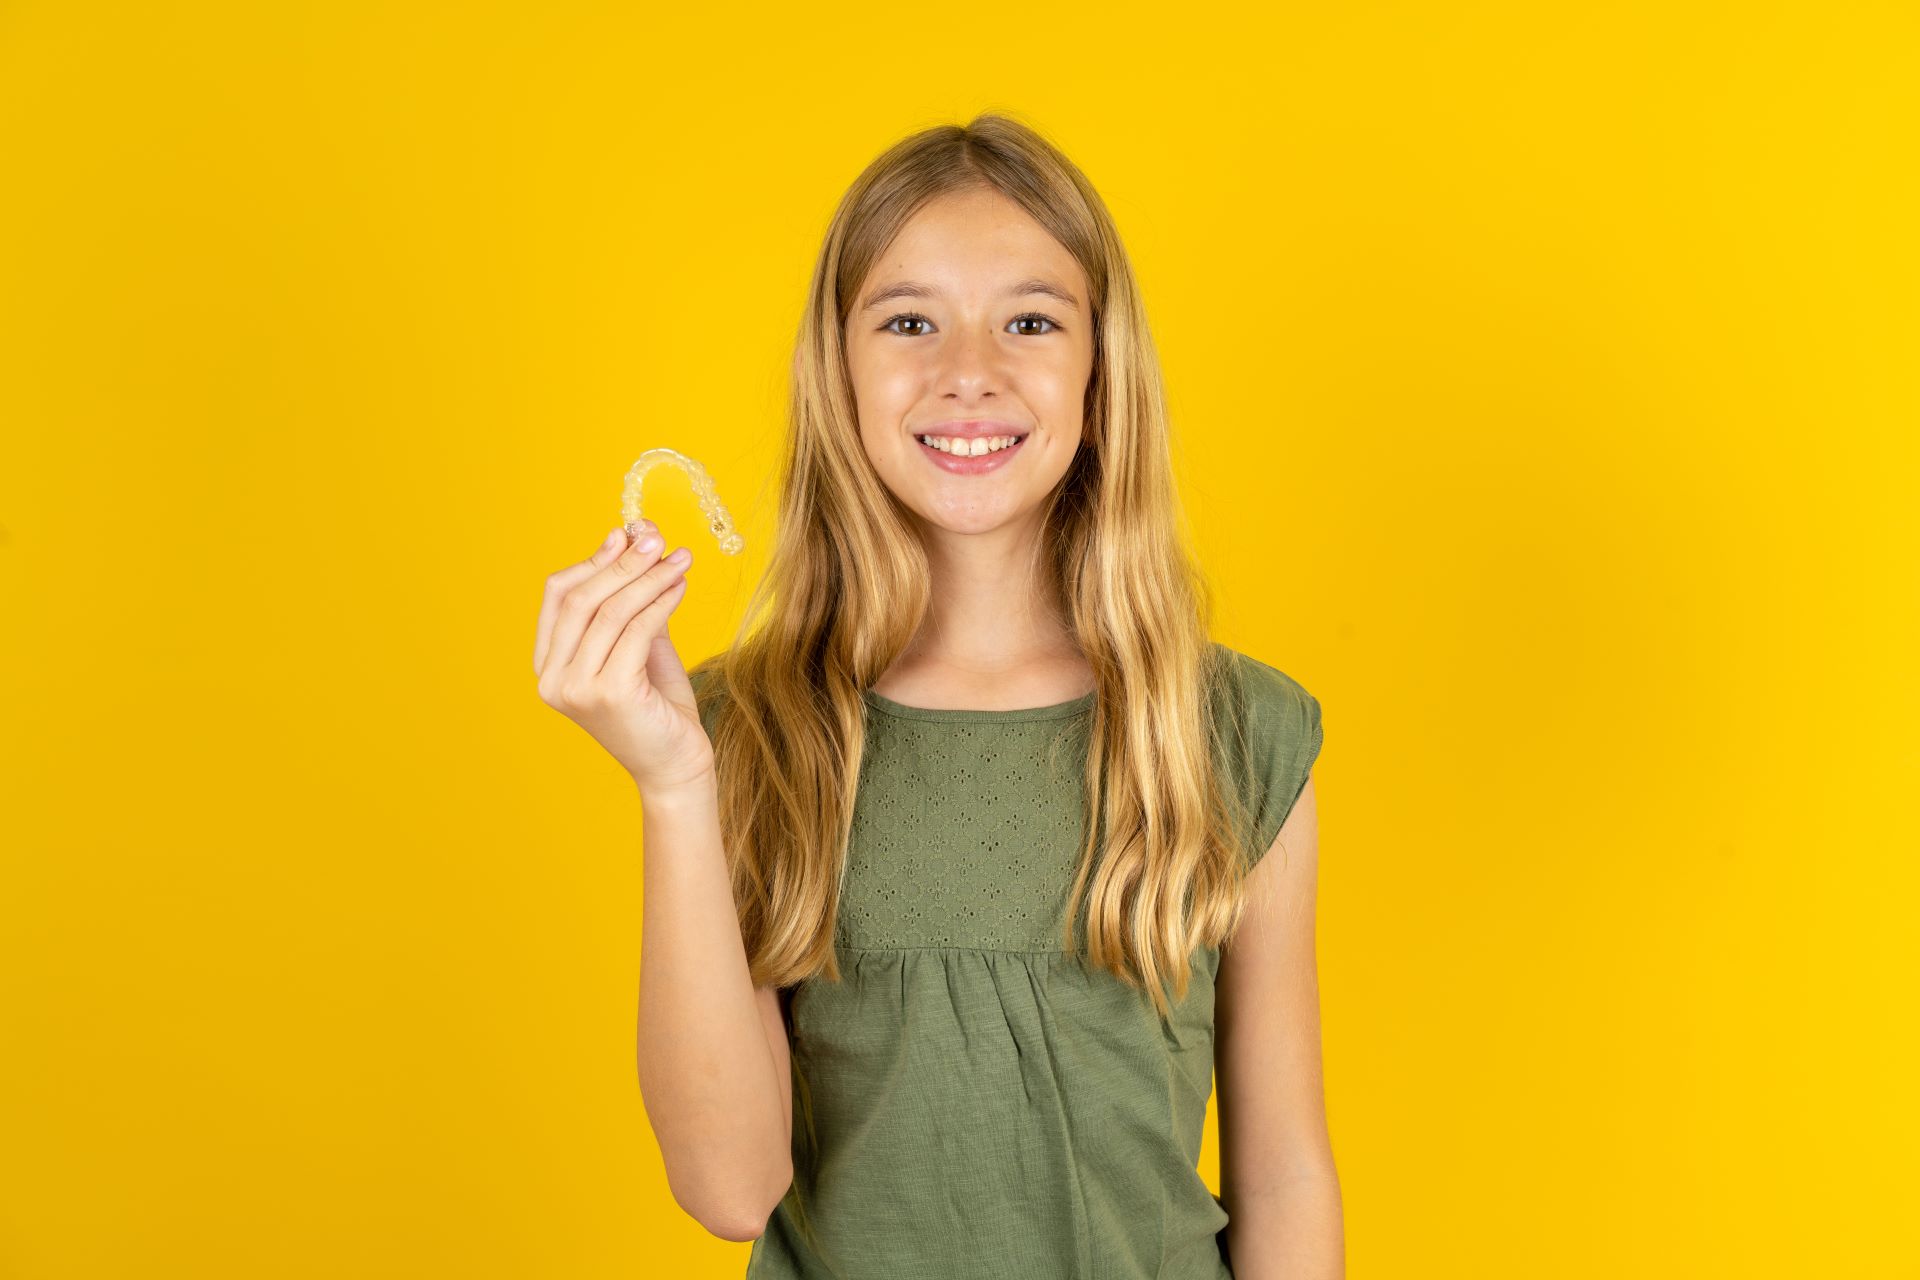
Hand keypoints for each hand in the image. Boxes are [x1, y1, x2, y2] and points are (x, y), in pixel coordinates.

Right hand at [534, 524, 711, 793]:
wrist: (675, 765)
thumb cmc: (656, 706)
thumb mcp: (637, 645)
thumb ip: (631, 600)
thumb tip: (636, 536)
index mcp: (548, 666)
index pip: (558, 596)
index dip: (594, 560)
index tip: (628, 535)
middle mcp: (553, 679)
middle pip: (582, 599)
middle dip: (623, 563)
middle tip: (659, 540)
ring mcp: (577, 689)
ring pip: (610, 612)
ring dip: (648, 578)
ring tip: (680, 559)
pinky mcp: (609, 694)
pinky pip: (636, 631)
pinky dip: (661, 602)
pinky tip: (680, 586)